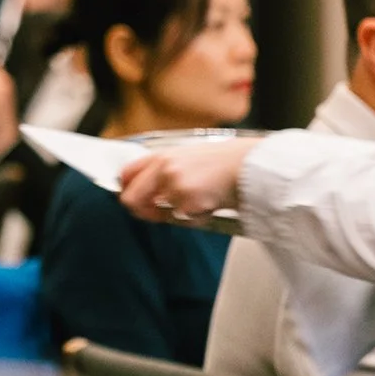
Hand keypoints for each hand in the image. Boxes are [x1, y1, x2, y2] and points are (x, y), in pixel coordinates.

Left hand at [115, 137, 255, 223]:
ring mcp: (174, 186)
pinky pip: (185, 220)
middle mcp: (163, 169)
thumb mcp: (188, 156)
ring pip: (161, 215)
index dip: (126, 189)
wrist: (249, 165)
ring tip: (200, 199)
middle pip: (131, 199)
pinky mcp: (187, 202)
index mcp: (162, 155)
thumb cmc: (223, 162)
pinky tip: (211, 202)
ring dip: (179, 213)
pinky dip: (198, 218)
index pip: (126, 174)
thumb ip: (164, 170)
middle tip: (156, 214)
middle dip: (141, 212)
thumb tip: (146, 190)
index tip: (132, 198)